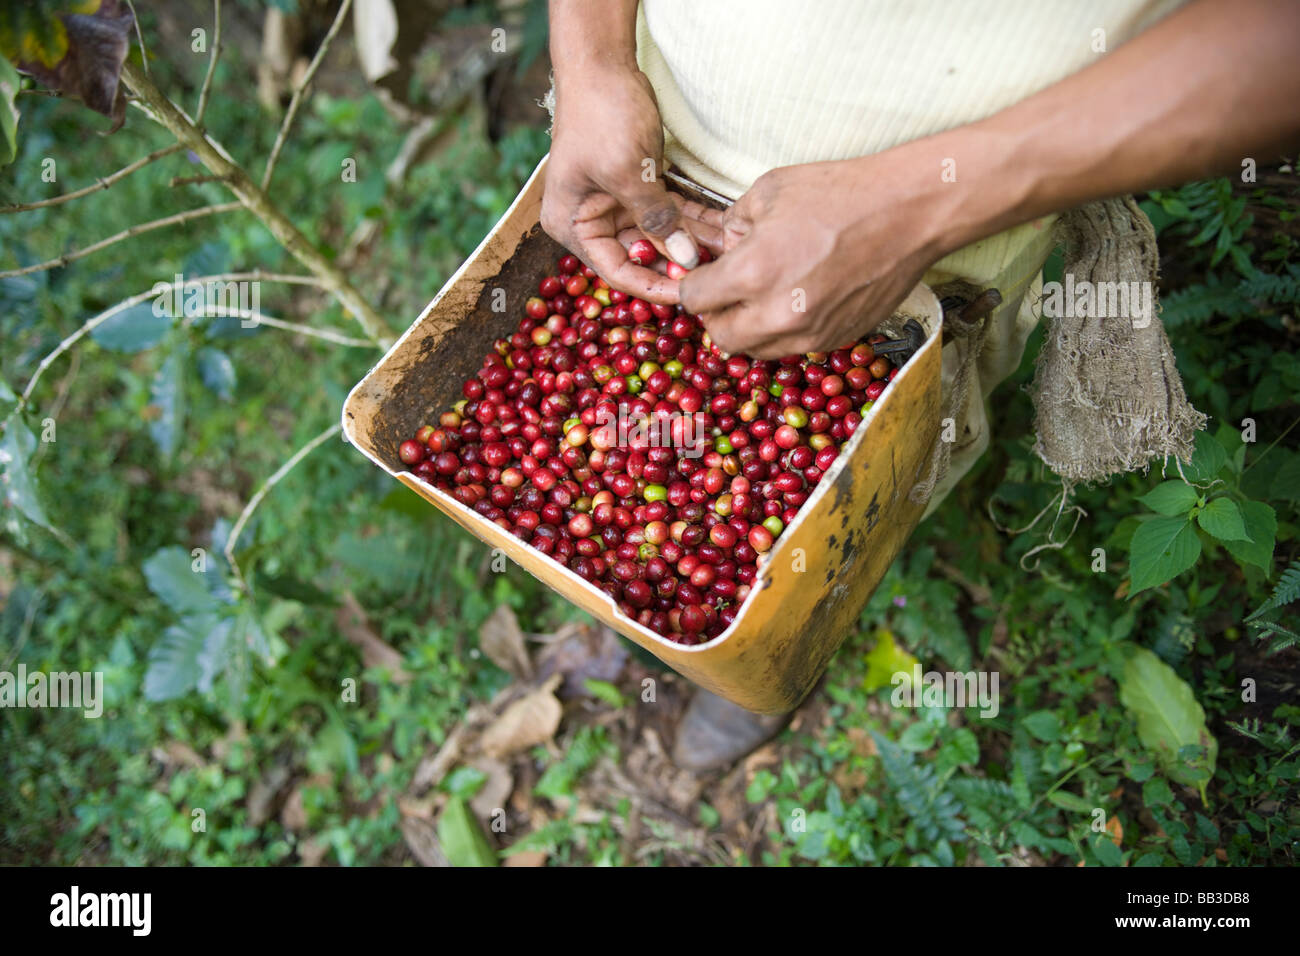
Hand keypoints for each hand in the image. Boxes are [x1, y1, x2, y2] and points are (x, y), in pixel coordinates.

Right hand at [541, 64, 708, 303]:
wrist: (601, 64)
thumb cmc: (602, 115)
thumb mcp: (628, 173)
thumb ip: (656, 219)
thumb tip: (686, 259)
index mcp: (573, 225)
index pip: (616, 270)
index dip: (653, 285)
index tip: (689, 294)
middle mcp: (590, 221)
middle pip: (639, 256)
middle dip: (678, 263)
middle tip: (719, 274)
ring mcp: (614, 205)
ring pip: (658, 236)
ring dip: (691, 243)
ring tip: (729, 251)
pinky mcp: (637, 188)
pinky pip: (667, 213)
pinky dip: (691, 220)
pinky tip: (722, 230)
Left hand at [679, 155, 950, 357]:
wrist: (910, 212)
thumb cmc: (841, 193)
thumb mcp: (770, 191)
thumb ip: (735, 224)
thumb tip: (725, 248)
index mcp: (753, 273)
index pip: (695, 300)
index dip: (692, 286)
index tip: (701, 277)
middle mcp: (777, 314)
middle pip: (721, 336)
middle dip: (717, 314)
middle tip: (729, 291)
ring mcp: (809, 332)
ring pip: (757, 349)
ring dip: (749, 328)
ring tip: (763, 295)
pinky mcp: (835, 338)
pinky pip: (793, 346)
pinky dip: (784, 330)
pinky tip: (798, 298)